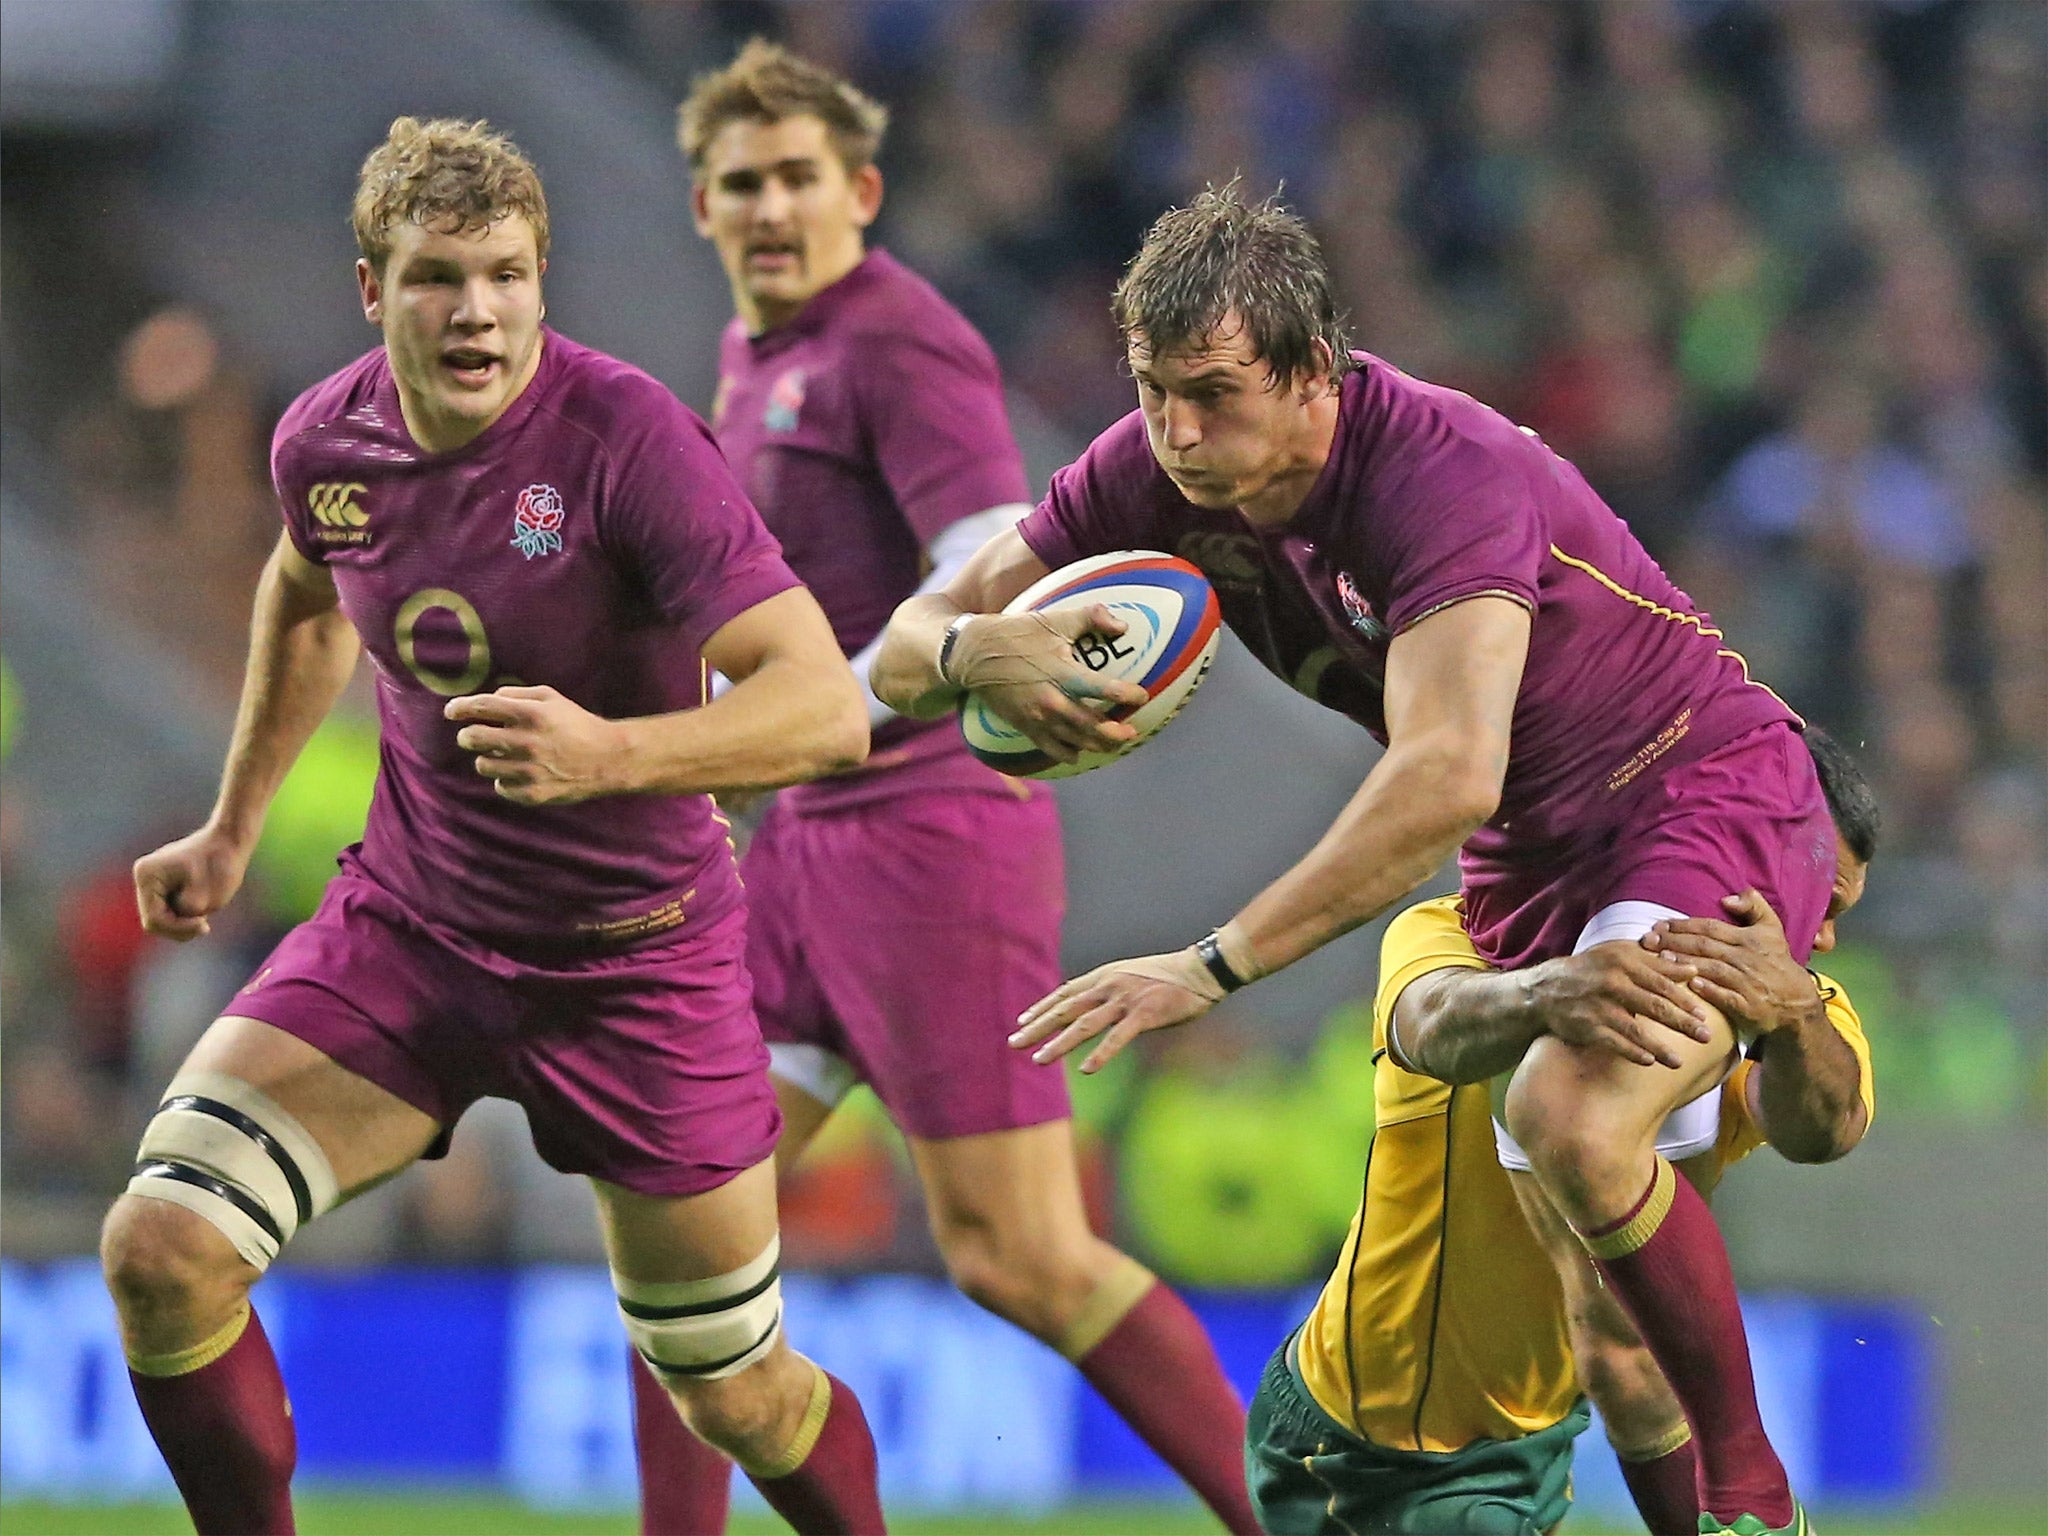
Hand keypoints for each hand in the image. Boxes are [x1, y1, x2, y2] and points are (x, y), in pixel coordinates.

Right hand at [134, 825, 251, 940]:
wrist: (230, 840)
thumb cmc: (221, 864)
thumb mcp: (208, 895)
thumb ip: (187, 911)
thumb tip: (179, 915)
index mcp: (148, 876)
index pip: (154, 920)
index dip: (178, 928)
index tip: (205, 924)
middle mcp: (144, 877)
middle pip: (154, 921)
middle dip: (180, 926)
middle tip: (205, 923)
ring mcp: (152, 880)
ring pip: (162, 918)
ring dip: (183, 921)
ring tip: (205, 911)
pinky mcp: (162, 883)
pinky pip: (169, 910)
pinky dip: (185, 914)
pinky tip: (201, 905)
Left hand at [446, 685, 628, 805]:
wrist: (608, 759)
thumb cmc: (578, 724)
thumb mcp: (552, 698)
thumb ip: (516, 694)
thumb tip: (487, 699)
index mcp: (531, 714)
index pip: (481, 707)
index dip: (459, 708)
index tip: (451, 712)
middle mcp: (526, 742)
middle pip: (473, 738)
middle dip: (467, 736)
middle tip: (471, 736)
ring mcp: (528, 771)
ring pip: (482, 765)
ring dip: (487, 758)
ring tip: (502, 755)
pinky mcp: (532, 794)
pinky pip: (500, 787)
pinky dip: (504, 779)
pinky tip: (519, 773)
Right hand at [949, 606, 1148, 764]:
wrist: (972, 654)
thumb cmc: (1015, 633)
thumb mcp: (1053, 619)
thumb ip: (1091, 618)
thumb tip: (1123, 627)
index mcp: (1062, 672)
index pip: (1103, 688)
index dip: (1127, 694)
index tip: (1142, 695)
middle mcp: (1052, 700)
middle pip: (1093, 726)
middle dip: (1117, 732)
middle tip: (1133, 731)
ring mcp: (1037, 717)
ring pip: (1076, 741)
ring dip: (1098, 745)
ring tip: (1115, 743)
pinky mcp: (1025, 726)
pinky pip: (1052, 749)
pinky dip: (1070, 753)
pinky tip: (1080, 752)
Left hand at [1009, 947, 1224, 1072]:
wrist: (1201, 970)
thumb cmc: (1169, 976)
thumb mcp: (1131, 976)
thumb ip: (1111, 990)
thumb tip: (1093, 1005)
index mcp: (1105, 976)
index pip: (1065, 993)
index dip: (1042, 1008)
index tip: (1022, 1021)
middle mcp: (1109, 986)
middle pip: (1065, 1009)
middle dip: (1037, 1028)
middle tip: (1014, 1043)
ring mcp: (1125, 1000)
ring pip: (1083, 1025)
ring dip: (1058, 1044)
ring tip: (1039, 1059)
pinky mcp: (1144, 1015)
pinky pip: (1117, 1038)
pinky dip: (1100, 1055)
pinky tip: (1085, 1069)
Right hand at [1528, 943, 1713, 1067]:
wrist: (1546, 990)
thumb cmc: (1590, 970)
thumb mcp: (1619, 955)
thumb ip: (1654, 962)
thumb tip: (1691, 969)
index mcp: (1623, 963)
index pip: (1661, 983)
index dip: (1685, 1000)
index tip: (1703, 1014)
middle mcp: (1612, 983)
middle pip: (1655, 1006)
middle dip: (1683, 1023)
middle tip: (1705, 1036)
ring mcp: (1599, 1007)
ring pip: (1636, 1029)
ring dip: (1660, 1047)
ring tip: (1679, 1062)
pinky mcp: (1587, 1027)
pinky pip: (1614, 1043)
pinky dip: (1632, 1052)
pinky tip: (1649, 1061)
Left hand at [1642, 889, 1816, 1036]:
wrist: (1797, 1001)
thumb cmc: (1777, 962)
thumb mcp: (1772, 929)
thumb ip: (1754, 906)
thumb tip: (1726, 897)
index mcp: (1749, 939)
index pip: (1710, 928)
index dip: (1684, 925)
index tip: (1659, 924)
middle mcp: (1747, 958)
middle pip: (1705, 946)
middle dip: (1674, 941)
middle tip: (1648, 939)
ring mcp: (1747, 982)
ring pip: (1711, 968)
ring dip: (1684, 962)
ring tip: (1659, 957)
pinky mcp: (1748, 1006)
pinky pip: (1725, 996)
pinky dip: (1707, 989)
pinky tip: (1688, 983)